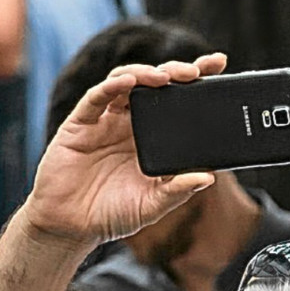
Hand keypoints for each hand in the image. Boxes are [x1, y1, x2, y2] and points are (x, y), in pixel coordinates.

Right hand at [20, 57, 224, 248]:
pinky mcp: (81, 123)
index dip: (196, 79)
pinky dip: (112, 86)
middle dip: (175, 70)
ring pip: (127, 81)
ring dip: (146, 73)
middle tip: (194, 71)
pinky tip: (128, 82)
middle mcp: (130, 123)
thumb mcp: (151, 205)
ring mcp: (105, 120)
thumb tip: (208, 177)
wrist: (71, 226)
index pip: (177, 100)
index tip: (219, 64)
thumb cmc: (111, 214)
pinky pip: (96, 97)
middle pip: (154, 84)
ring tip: (164, 77)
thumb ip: (177, 191)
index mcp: (151, 138)